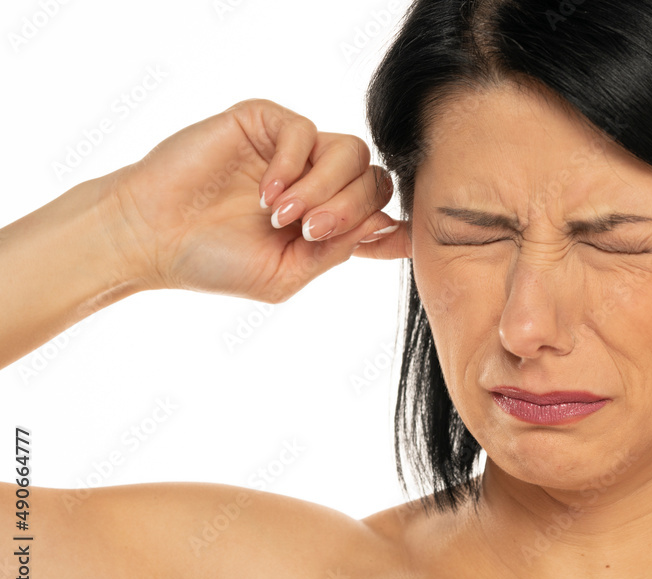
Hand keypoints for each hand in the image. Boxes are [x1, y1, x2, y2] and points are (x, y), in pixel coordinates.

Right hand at [105, 98, 408, 301]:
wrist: (151, 237)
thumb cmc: (213, 262)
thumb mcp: (287, 274)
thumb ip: (338, 250)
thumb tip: (387, 226)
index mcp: (326, 218)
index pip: (381, 210)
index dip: (391, 225)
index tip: (385, 243)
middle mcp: (315, 180)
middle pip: (372, 179)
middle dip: (350, 209)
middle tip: (308, 232)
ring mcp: (292, 151)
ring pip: (350, 151)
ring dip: (324, 188)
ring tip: (283, 216)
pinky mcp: (263, 123)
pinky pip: (304, 131)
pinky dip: (293, 164)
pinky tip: (267, 194)